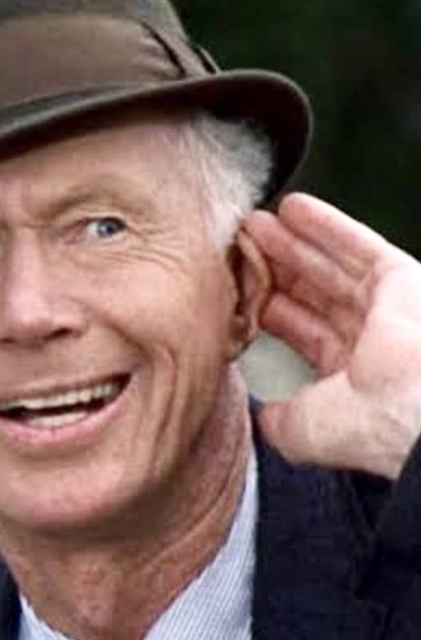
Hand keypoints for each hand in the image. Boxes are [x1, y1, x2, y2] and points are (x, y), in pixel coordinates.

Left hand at [244, 192, 420, 478]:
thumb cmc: (365, 424)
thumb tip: (264, 417)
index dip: (268, 309)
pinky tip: (293, 208)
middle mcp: (368, 341)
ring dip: (291, 242)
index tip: (236, 290)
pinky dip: (325, 224)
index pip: (301, 332)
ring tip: (254, 223)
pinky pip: (358, 244)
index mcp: (347, 378)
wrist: (415, 406)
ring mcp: (385, 308)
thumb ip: (280, 422)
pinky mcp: (401, 277)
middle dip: (274, 269)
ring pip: (329, 266)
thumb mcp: (303, 431)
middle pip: (311, 293)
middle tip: (239, 247)